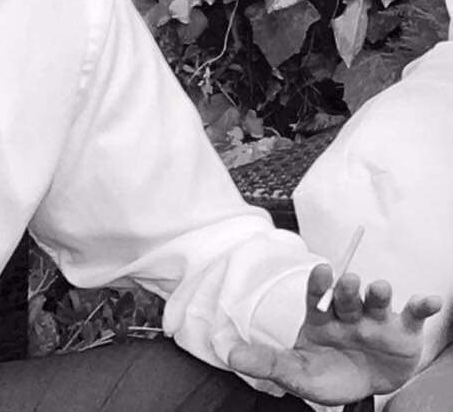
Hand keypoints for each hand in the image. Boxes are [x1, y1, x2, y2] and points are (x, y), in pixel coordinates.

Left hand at [227, 263, 441, 403]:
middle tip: (349, 282)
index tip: (321, 270)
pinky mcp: (401, 333)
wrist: (358, 387)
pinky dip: (421, 305)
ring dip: (378, 292)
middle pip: (348, 296)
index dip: (319, 283)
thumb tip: (229, 355)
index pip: (317, 294)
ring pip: (377, 300)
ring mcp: (375, 321)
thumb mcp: (296, 372)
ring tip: (380, 288)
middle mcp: (348, 313)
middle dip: (349, 288)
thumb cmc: (325, 372)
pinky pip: (413, 316)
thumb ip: (266, 362)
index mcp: (320, 316)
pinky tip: (428, 300)